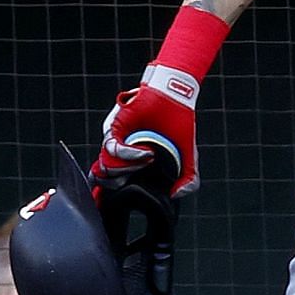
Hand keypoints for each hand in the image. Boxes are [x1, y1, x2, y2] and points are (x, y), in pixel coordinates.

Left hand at [94, 63, 202, 195]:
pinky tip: (147, 153)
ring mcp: (117, 143)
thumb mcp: (188, 157)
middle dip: (120, 184)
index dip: (116, 194)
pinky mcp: (113, 131)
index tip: (130, 195)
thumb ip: (188, 179)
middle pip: (105, 180)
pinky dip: (129, 155)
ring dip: (127, 169)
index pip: (115, 185)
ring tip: (149, 160)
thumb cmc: (179, 124)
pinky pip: (113, 149)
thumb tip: (175, 195)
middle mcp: (122, 156)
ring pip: (106, 167)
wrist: (174, 99)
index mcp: (135, 165)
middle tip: (139, 178)